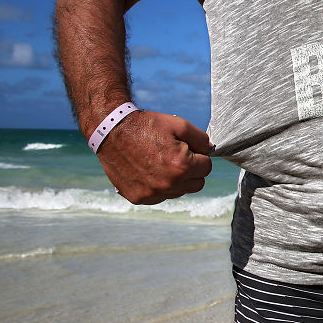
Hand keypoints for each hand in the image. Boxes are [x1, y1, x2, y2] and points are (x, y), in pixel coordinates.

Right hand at [96, 111, 212, 203]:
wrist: (111, 131)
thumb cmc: (146, 126)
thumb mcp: (179, 124)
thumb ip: (201, 139)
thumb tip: (210, 150)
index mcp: (181, 166)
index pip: (207, 167)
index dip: (198, 156)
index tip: (186, 148)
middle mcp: (169, 184)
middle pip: (197, 183)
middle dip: (192, 170)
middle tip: (175, 155)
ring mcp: (153, 194)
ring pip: (180, 192)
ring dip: (177, 180)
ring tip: (161, 162)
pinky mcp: (139, 198)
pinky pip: (161, 197)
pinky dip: (160, 187)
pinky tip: (150, 171)